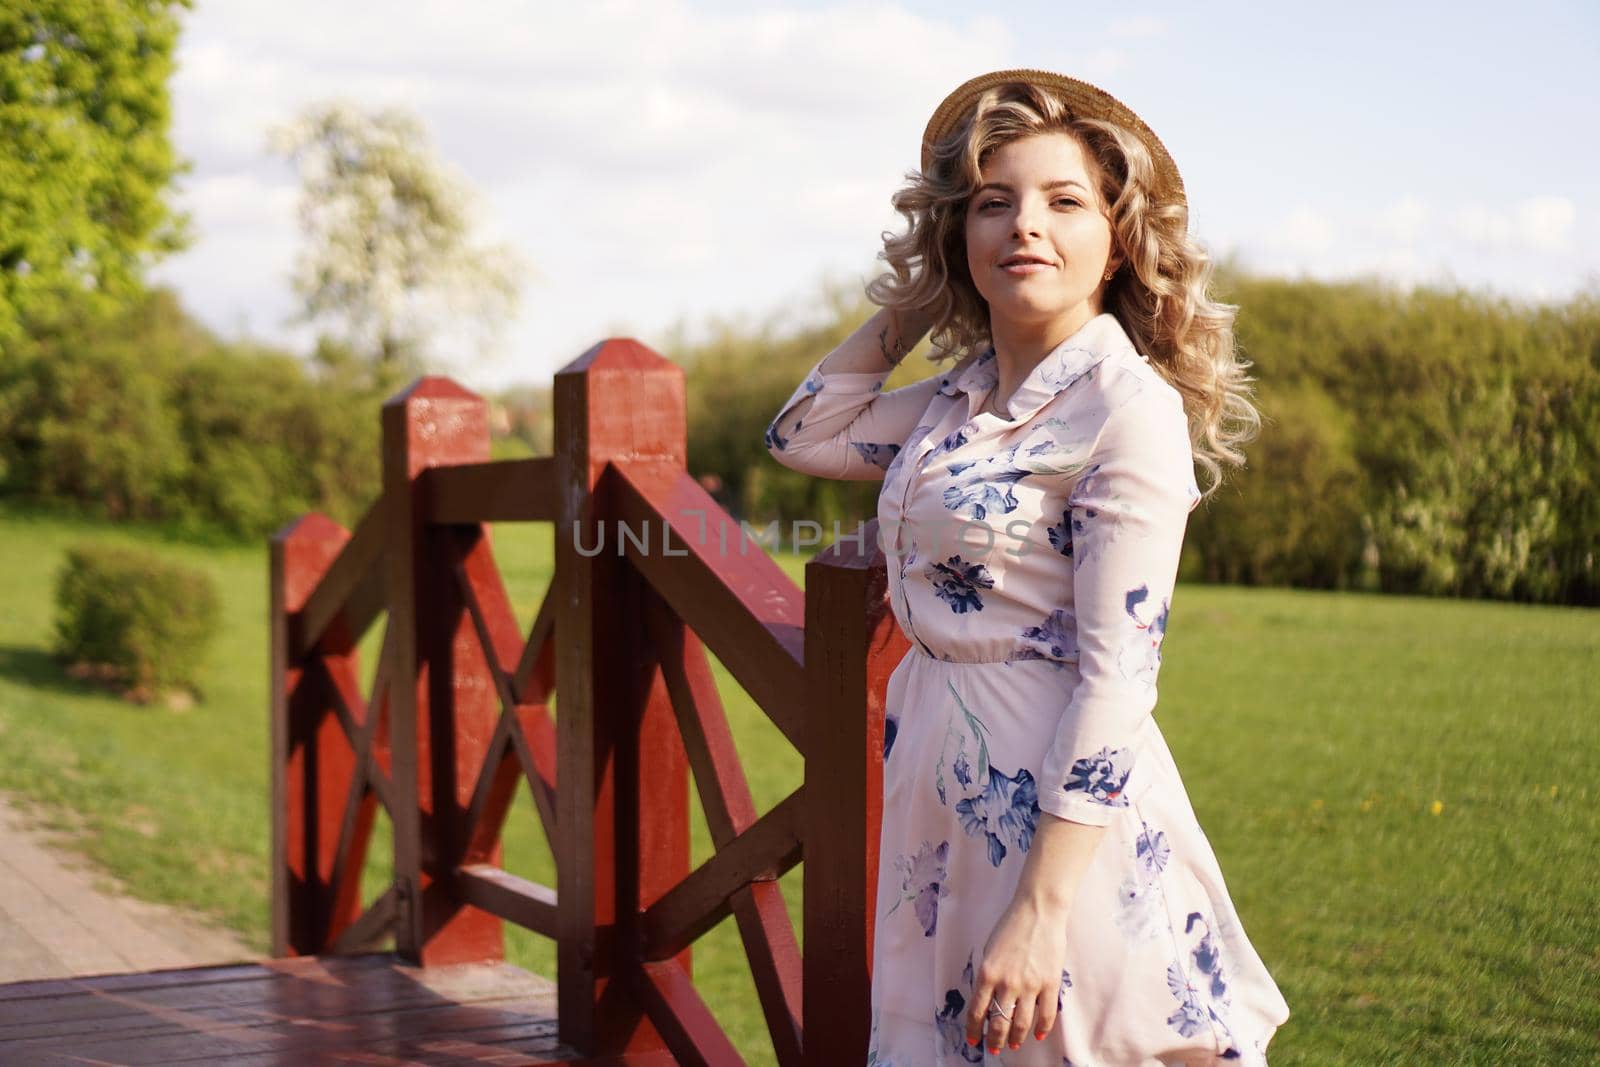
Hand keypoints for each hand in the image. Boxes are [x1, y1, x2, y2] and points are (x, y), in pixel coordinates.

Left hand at [963, 894, 1070, 1053]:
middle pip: (999, 1022)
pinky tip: (1038, 1034)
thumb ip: (988, 976)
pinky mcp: (1049, 983)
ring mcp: (1030, 985)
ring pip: (1021, 1023)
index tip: (974, 1040)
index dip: (975, 1030)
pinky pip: (1046, 1014)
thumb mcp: (989, 950)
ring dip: (1016, 1038)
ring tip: (1013, 1044)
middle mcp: (1007, 983)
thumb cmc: (1011, 926)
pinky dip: (1042, 1028)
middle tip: (993, 1048)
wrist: (1038, 911)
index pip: (977, 1011)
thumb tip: (988, 1002)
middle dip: (994, 1040)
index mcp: (987, 973)